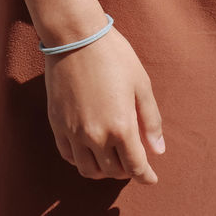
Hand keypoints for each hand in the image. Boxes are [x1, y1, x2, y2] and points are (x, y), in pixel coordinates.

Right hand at [43, 27, 165, 183]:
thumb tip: (158, 150)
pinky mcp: (57, 125)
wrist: (75, 37)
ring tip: (112, 159)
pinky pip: (69, 156)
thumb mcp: (140, 83)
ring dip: (103, 170)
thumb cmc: (113, 55)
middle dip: (127, 171)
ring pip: (89, 170)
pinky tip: (90, 150)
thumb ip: (151, 120)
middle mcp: (96, 136)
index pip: (136, 167)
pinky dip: (81, 160)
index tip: (151, 178)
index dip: (146, 176)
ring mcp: (74, 132)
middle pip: (113, 171)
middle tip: (134, 161)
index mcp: (121, 126)